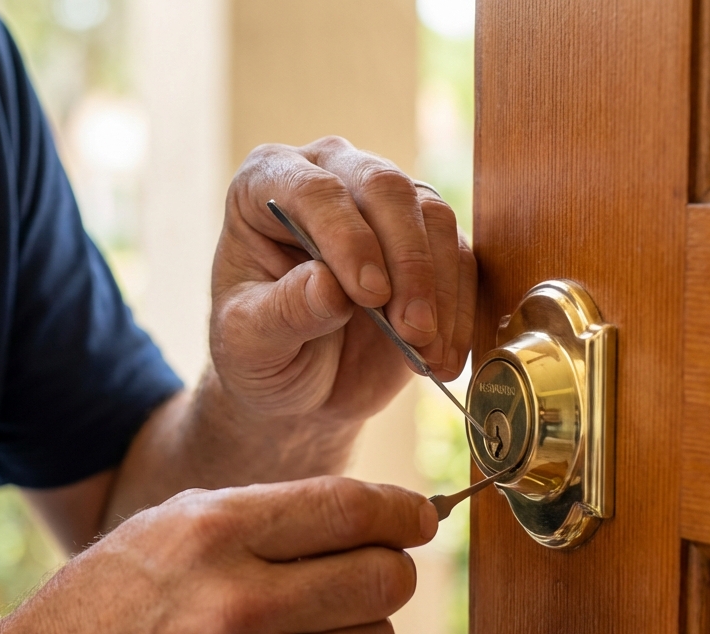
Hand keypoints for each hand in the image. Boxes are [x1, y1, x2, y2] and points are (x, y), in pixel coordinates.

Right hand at [0, 477, 436, 633]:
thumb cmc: (110, 599)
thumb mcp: (173, 524)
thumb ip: (272, 511)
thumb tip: (375, 515)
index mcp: (214, 534)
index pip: (351, 512)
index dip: (401, 512)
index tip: (415, 518)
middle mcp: (238, 606)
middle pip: (384, 580)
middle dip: (389, 568)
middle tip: (366, 569)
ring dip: (361, 629)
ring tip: (316, 623)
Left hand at [210, 137, 475, 421]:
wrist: (297, 382)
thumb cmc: (258, 351)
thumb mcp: (251, 343)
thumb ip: (285, 312)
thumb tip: (330, 286)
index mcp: (267, 182)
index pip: (315, 190)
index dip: (348, 237)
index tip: (370, 295)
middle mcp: (330, 175)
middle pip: (384, 187)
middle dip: (406, 261)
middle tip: (411, 329)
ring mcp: (383, 204)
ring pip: (432, 218)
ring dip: (438, 289)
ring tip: (427, 353)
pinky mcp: (426, 240)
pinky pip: (459, 258)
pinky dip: (458, 309)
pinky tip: (444, 357)